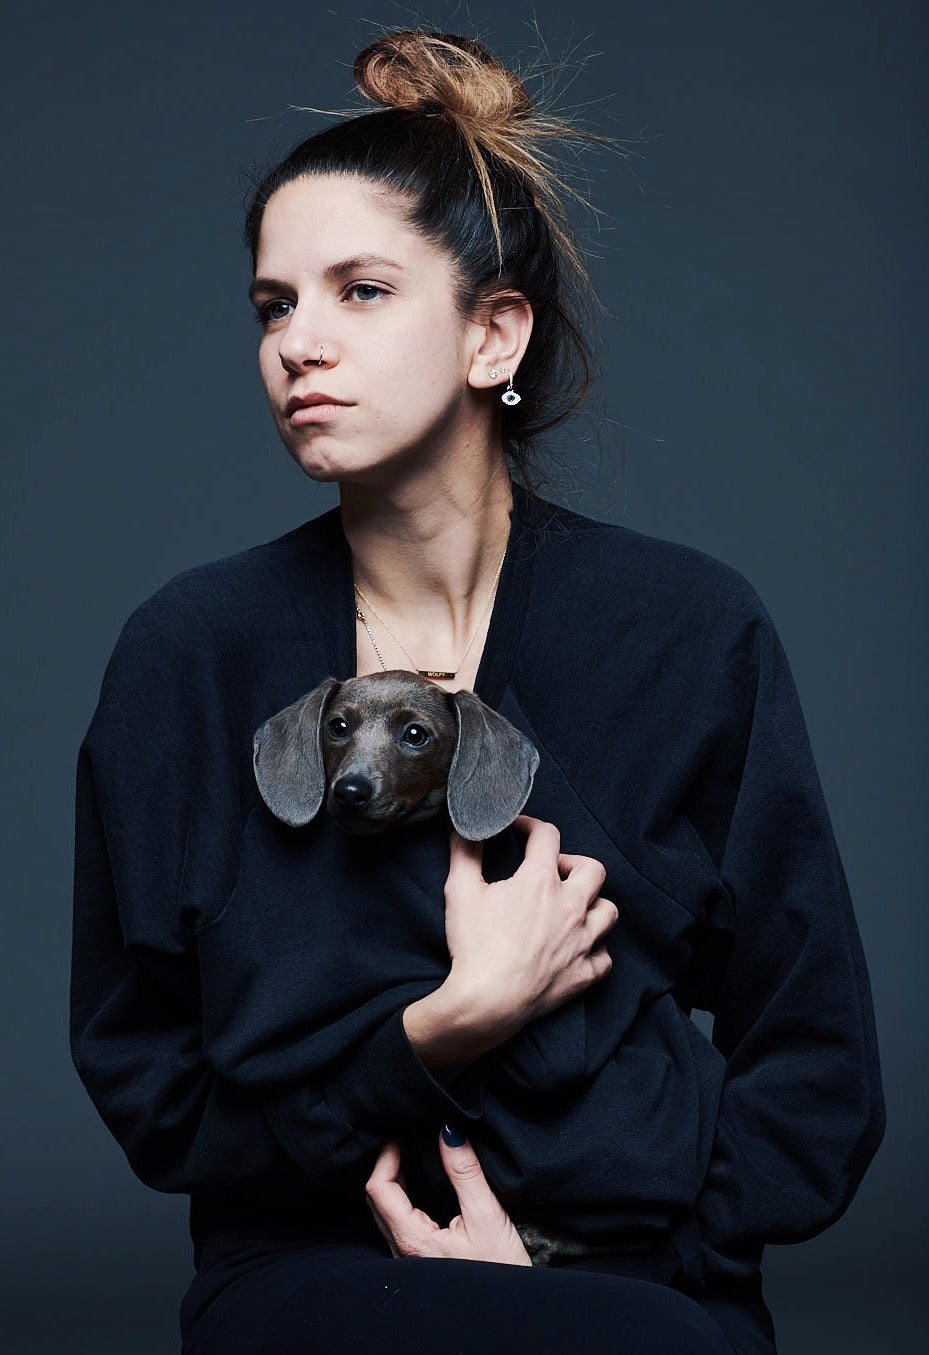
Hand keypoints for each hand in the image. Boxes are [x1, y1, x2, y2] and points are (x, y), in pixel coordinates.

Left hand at [364, 1129, 531, 1266]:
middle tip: (405, 1137)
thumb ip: (465, 1173)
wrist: (512, 1311)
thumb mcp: (487, 1217)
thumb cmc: (501, 1272)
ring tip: (413, 1153)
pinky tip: (422, 1182)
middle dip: (387, 1164)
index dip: (386, 1156)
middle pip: (377, 1199)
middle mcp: (402, 1253)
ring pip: (385, 1211)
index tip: (400, 1133)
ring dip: (395, 1180)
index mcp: (412, 1242)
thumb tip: (449, 1132)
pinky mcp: (420, 1260)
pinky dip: (404, 1195)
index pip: (379, 1189)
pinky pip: (399, 1222)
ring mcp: (408, 1260)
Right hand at [442, 815, 617, 1041]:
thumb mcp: (460, 891)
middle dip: (574, 863)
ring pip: (608, 911)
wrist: (486, 1002)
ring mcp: (582, 943)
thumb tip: (465, 828)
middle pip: (593, 869)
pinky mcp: (584, 974)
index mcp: (540, 882)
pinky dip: (596, 949)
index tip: (519, 830)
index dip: (531, 826)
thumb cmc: (474, 946)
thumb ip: (465, 853)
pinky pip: (605, 957)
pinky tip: (579, 948)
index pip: (547, 836)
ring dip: (593, 904)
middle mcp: (570, 908)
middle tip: (553, 871)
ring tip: (572, 908)